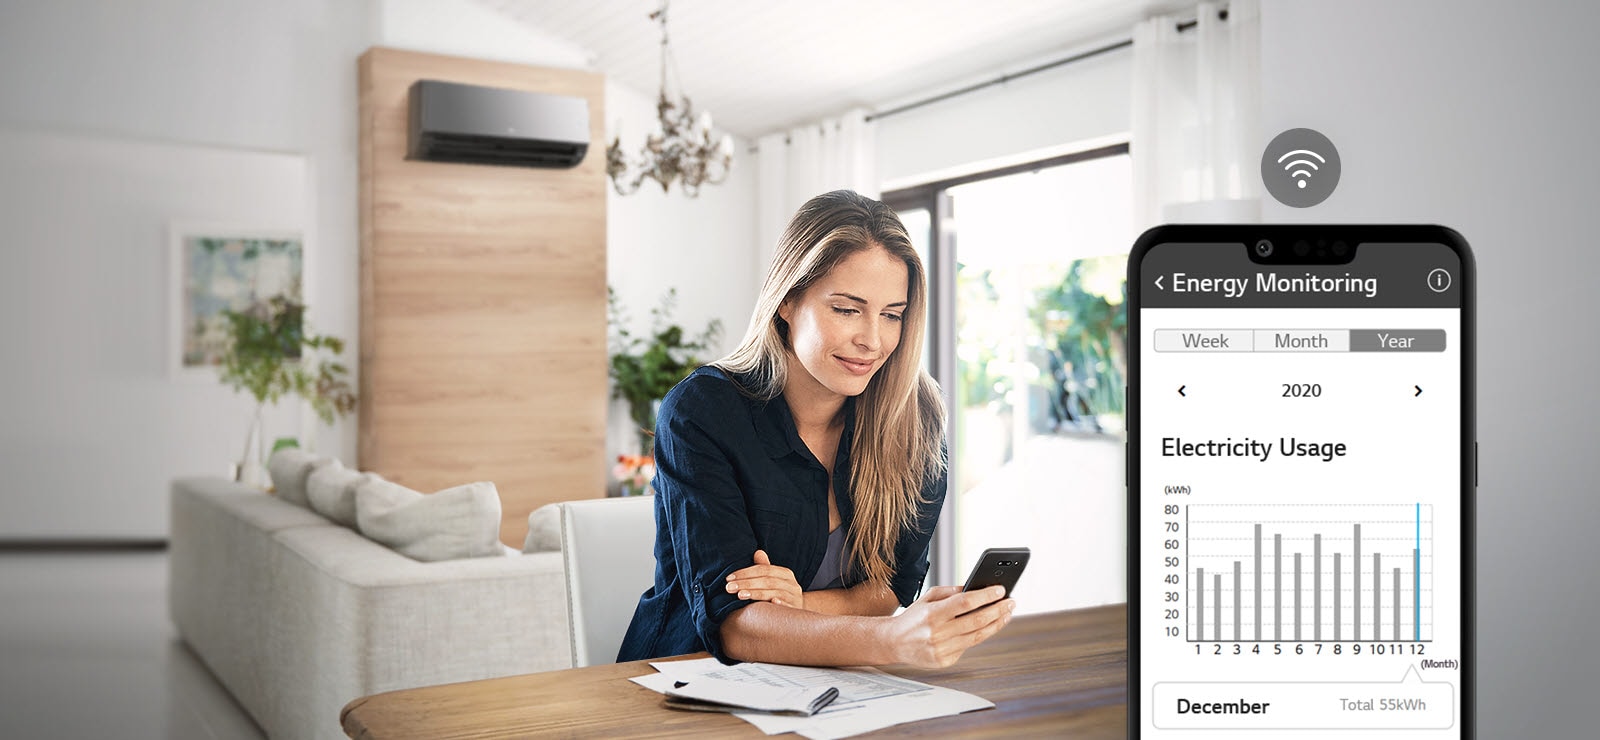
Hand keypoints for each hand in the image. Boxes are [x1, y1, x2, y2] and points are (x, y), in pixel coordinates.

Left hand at [725, 549, 804, 610]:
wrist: (799, 613)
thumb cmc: (781, 594)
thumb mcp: (774, 580)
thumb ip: (765, 567)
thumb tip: (757, 552)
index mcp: (785, 574)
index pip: (764, 569)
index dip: (746, 573)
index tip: (729, 578)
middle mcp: (792, 584)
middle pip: (767, 581)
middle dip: (746, 583)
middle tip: (729, 587)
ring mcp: (794, 598)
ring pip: (775, 593)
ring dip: (756, 593)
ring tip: (740, 595)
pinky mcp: (796, 610)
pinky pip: (787, 606)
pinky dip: (779, 604)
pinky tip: (770, 603)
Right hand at [880, 585, 1014, 668]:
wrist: (894, 642)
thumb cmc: (913, 617)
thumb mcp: (928, 598)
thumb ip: (951, 592)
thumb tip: (976, 588)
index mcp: (932, 613)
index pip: (965, 602)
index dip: (986, 596)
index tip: (1001, 590)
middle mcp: (937, 633)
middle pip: (977, 621)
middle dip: (998, 610)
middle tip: (1010, 602)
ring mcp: (941, 649)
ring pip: (978, 636)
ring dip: (996, 623)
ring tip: (1006, 613)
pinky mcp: (944, 661)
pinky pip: (967, 647)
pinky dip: (979, 635)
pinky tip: (988, 626)